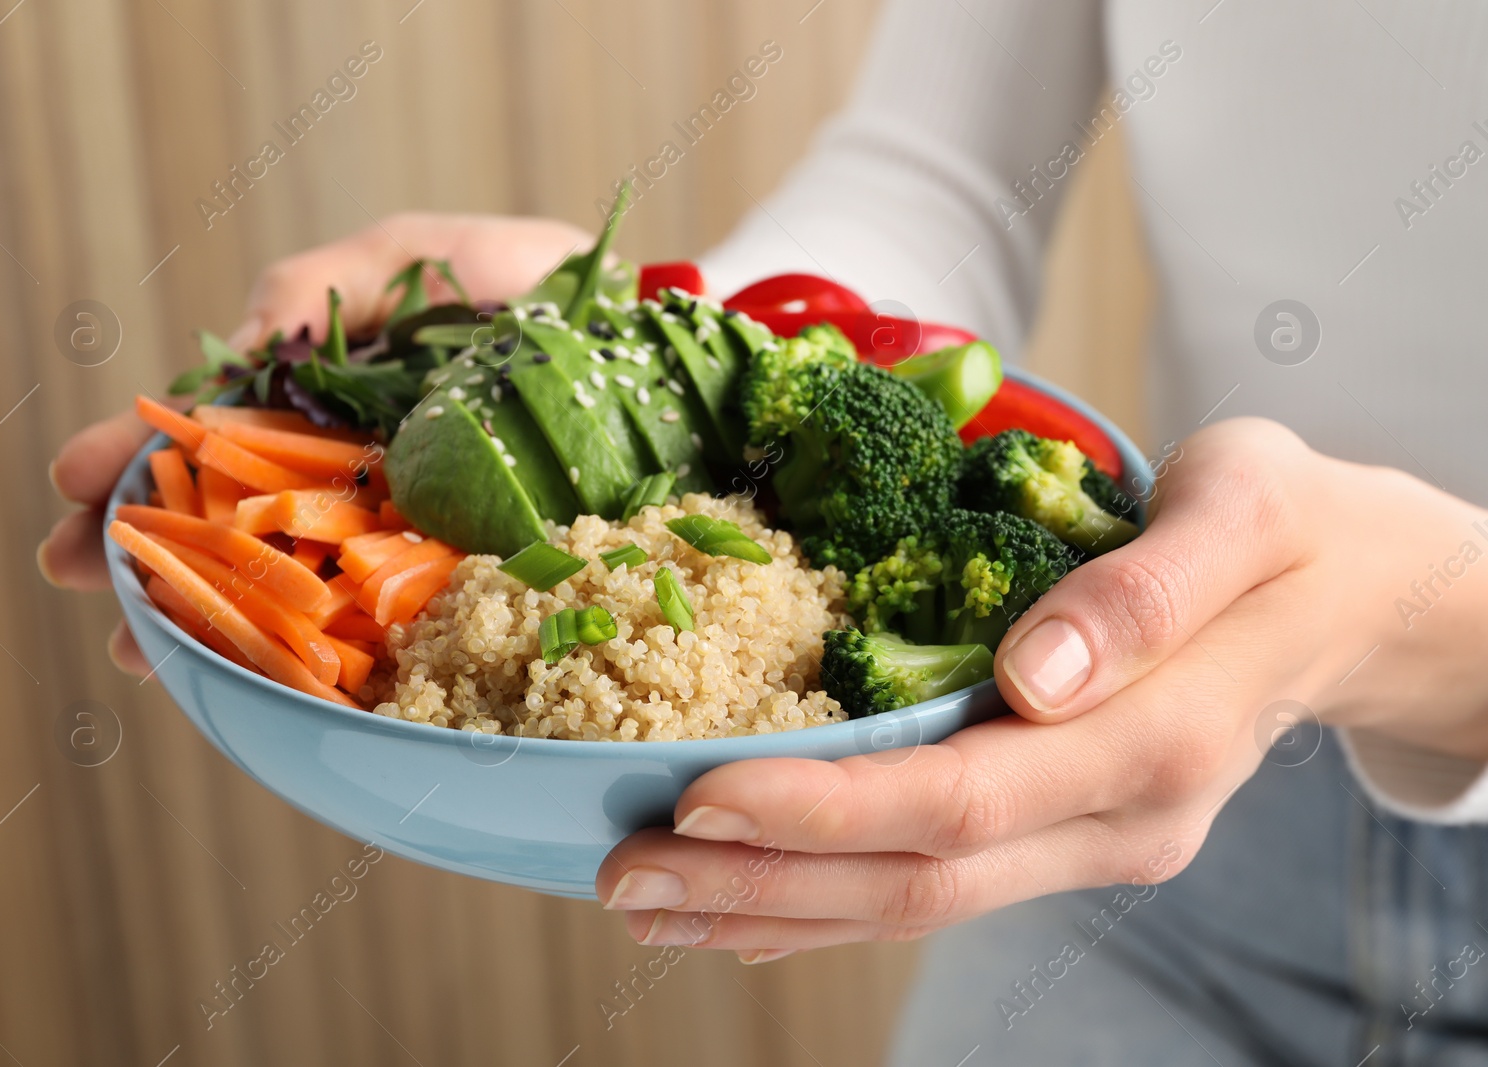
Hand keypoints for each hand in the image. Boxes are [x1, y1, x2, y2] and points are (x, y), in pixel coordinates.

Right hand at [38, 213, 590, 672]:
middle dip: (147, 553)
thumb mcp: (417, 255)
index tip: (70, 489)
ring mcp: (406, 539)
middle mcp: (351, 480)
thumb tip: (241, 342)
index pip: (211, 438)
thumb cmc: (532, 287)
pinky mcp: (470, 585)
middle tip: (76, 581)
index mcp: (327, 406)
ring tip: (145, 654)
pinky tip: (273, 687)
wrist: (652, 342)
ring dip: (212, 618)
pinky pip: (391, 630)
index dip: (138, 459)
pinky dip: (328, 659)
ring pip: (294, 587)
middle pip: (231, 523)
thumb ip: (327, 283)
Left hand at [597, 417, 1487, 960]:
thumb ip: (1148, 590)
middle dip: (762, 884)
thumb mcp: (1246, 507)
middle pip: (919, 881)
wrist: (1354, 597)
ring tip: (648, 904)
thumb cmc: (1295, 529)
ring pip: (917, 905)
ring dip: (775, 912)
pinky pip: (937, 887)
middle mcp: (1121, 823)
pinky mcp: (1066, 835)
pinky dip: (831, 900)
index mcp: (1159, 741)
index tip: (701, 801)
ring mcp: (1093, 844)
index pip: (964, 804)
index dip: (826, 811)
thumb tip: (1030, 673)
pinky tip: (745, 907)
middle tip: (623, 877)